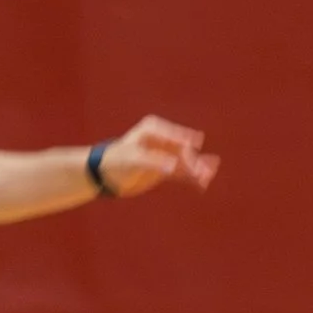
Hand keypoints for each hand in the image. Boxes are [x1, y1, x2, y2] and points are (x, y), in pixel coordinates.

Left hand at [95, 114, 219, 197]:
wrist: (104, 175)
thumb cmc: (115, 162)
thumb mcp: (133, 159)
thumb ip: (154, 162)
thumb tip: (174, 166)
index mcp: (154, 129)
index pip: (175, 138)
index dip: (185, 147)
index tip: (193, 155)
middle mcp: (162, 139)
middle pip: (183, 150)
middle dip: (193, 161)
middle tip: (201, 173)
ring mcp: (165, 154)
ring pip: (186, 161)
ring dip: (197, 169)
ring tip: (207, 177)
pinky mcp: (165, 168)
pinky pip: (183, 171)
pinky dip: (192, 177)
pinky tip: (203, 182)